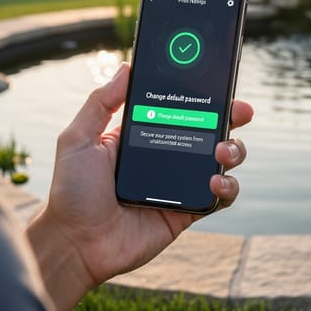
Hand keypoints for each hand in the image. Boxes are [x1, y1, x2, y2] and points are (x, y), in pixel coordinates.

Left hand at [25, 63, 251, 310]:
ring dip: (234, 150)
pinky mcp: (188, 210)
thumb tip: (126, 68)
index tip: (217, 78)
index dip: (202, 92)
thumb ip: (100, 103)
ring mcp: (180, 182)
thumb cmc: (71, 192)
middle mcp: (167, 153)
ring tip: (221, 152)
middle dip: (231, 115)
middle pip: (211, 127)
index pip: (181, 105)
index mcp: (145, 132)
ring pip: (223, 159)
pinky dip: (227, 188)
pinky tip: (214, 183)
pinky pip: (220, 196)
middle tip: (239, 110)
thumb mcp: (78, 139)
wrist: (77, 243)